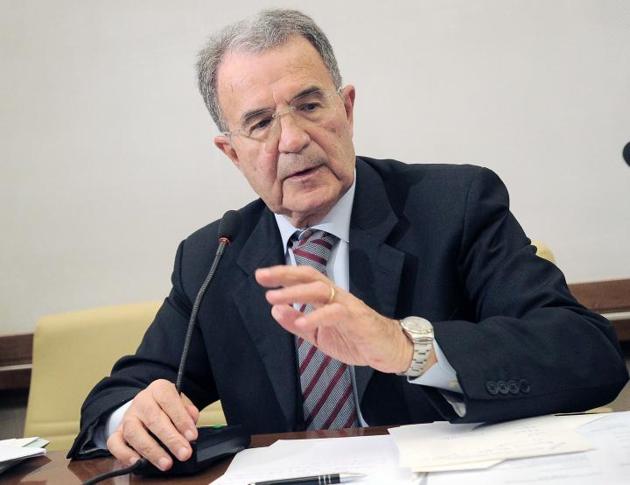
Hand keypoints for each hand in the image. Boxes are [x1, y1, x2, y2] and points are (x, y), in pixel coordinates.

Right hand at [107, 379, 198, 470]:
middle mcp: (141, 401)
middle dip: (171, 439)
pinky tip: (138, 463)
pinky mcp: (117, 432)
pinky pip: (115, 443)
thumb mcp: (182, 402)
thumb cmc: (168, 406)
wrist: (147, 405)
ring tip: (166, 463)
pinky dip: (125, 455)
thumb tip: (191, 423)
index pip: (169, 401)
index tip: (192, 436)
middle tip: (184, 453)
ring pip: (134, 432)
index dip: (181, 419)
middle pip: (153, 419)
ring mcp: (127, 417)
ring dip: (151, 450)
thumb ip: (188, 411)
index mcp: (159, 389)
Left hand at [255, 265, 413, 372]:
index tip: (261, 275)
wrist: (388, 350)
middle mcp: (335, 296)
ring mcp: (347, 305)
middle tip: (262, 276)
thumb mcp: (319, 334)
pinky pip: (335, 313)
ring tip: (274, 298)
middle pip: (310, 276)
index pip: (303, 279)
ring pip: (320, 290)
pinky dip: (316, 317)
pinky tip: (301, 323)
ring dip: (295, 293)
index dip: (283, 275)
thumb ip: (297, 323)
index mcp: (326, 297)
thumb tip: (274, 310)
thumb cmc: (354, 338)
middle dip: (285, 274)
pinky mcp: (357, 318)